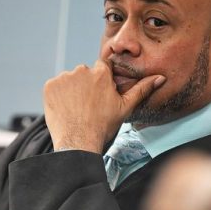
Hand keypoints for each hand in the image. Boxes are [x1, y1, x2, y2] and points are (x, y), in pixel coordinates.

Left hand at [43, 59, 164, 152]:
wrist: (78, 142)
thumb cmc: (103, 126)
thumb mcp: (125, 107)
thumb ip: (142, 89)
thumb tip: (160, 78)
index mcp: (101, 73)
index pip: (102, 67)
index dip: (101, 81)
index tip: (98, 94)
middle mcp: (82, 70)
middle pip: (84, 73)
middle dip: (86, 85)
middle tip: (88, 106)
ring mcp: (64, 78)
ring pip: (69, 80)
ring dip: (71, 90)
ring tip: (76, 110)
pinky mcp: (50, 86)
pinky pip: (55, 87)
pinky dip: (58, 96)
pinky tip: (65, 109)